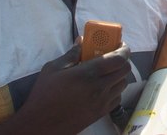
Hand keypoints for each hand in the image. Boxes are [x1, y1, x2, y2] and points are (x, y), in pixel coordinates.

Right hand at [12, 40, 130, 133]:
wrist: (40, 124)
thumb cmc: (44, 95)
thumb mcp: (53, 68)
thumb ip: (72, 53)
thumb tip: (82, 41)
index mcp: (88, 74)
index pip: (119, 58)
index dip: (124, 49)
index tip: (120, 44)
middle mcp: (100, 88)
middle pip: (125, 69)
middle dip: (123, 59)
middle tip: (113, 55)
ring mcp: (102, 102)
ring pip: (123, 83)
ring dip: (119, 74)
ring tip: (108, 70)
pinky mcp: (101, 113)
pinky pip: (118, 97)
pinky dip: (116, 89)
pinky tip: (104, 86)